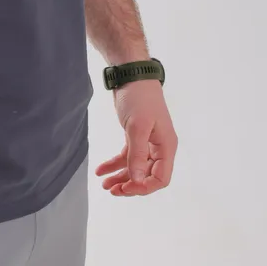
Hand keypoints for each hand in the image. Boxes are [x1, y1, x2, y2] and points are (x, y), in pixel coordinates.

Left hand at [95, 78, 177, 195]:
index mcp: (166, 146)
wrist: (132, 75)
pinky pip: (127, 156)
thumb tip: (137, 180)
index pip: (161, 178)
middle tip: (112, 190)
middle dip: (130, 185)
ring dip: (120, 177)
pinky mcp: (136, 136)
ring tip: (104, 184)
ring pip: (135, 168)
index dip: (144, 187)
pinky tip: (101, 170)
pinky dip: (114, 163)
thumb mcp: (137, 127)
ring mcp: (148, 142)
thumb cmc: (139, 98)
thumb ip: (137, 155)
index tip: (126, 187)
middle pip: (147, 176)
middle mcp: (160, 147)